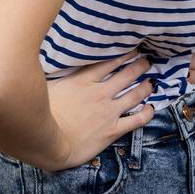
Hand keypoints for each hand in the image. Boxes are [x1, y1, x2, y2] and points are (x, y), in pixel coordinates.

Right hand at [42, 53, 155, 169]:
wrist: (47, 143)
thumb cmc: (42, 115)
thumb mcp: (47, 87)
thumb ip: (57, 75)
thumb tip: (51, 63)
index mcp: (84, 80)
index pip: (110, 62)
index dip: (125, 54)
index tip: (134, 50)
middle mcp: (100, 93)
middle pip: (127, 74)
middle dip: (140, 65)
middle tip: (148, 61)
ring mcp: (108, 112)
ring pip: (135, 94)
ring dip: (146, 86)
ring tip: (152, 81)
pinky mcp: (112, 130)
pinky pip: (136, 120)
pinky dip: (147, 113)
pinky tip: (151, 108)